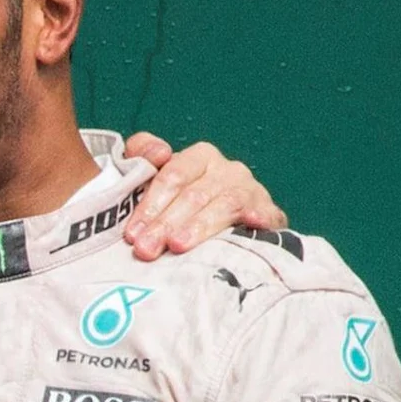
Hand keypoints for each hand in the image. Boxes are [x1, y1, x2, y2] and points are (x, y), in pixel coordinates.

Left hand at [119, 133, 286, 261]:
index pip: (173, 175)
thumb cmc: (179, 205)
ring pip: (223, 204)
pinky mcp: (268, 212)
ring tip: (177, 246)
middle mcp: (226, 170)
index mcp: (199, 157)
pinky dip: (259, 216)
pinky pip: (264, 212)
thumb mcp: (154, 178)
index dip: (150, 204)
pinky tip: (251, 223)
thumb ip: (141, 154)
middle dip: (166, 223)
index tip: (132, 234)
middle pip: (194, 194)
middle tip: (146, 249)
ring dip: (198, 226)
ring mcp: (249, 190)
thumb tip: (159, 152)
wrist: (228, 232)